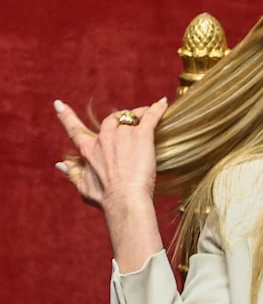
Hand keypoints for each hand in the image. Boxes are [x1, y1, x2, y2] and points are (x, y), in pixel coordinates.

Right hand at [54, 97, 168, 271]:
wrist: (125, 199)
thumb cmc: (106, 198)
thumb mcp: (83, 187)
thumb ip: (73, 173)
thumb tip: (60, 164)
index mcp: (88, 150)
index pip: (74, 130)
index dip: (66, 116)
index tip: (59, 104)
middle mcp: (104, 138)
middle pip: (111, 119)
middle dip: (119, 118)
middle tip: (130, 119)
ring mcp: (123, 135)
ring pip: (131, 117)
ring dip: (139, 115)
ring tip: (147, 115)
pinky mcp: (142, 136)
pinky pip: (151, 117)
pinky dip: (157, 109)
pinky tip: (163, 104)